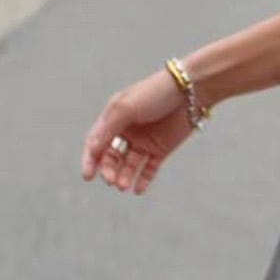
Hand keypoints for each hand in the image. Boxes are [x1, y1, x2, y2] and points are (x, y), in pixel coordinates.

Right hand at [81, 67, 195, 192]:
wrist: (191, 90)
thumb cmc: (155, 93)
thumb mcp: (126, 108)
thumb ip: (108, 128)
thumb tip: (91, 149)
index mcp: (114, 118)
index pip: (96, 142)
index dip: (90, 160)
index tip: (87, 176)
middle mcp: (127, 130)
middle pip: (111, 157)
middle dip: (109, 170)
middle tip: (111, 181)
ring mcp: (144, 141)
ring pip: (128, 165)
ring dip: (123, 177)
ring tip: (123, 186)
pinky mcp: (161, 149)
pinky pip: (148, 169)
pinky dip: (142, 180)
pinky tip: (138, 189)